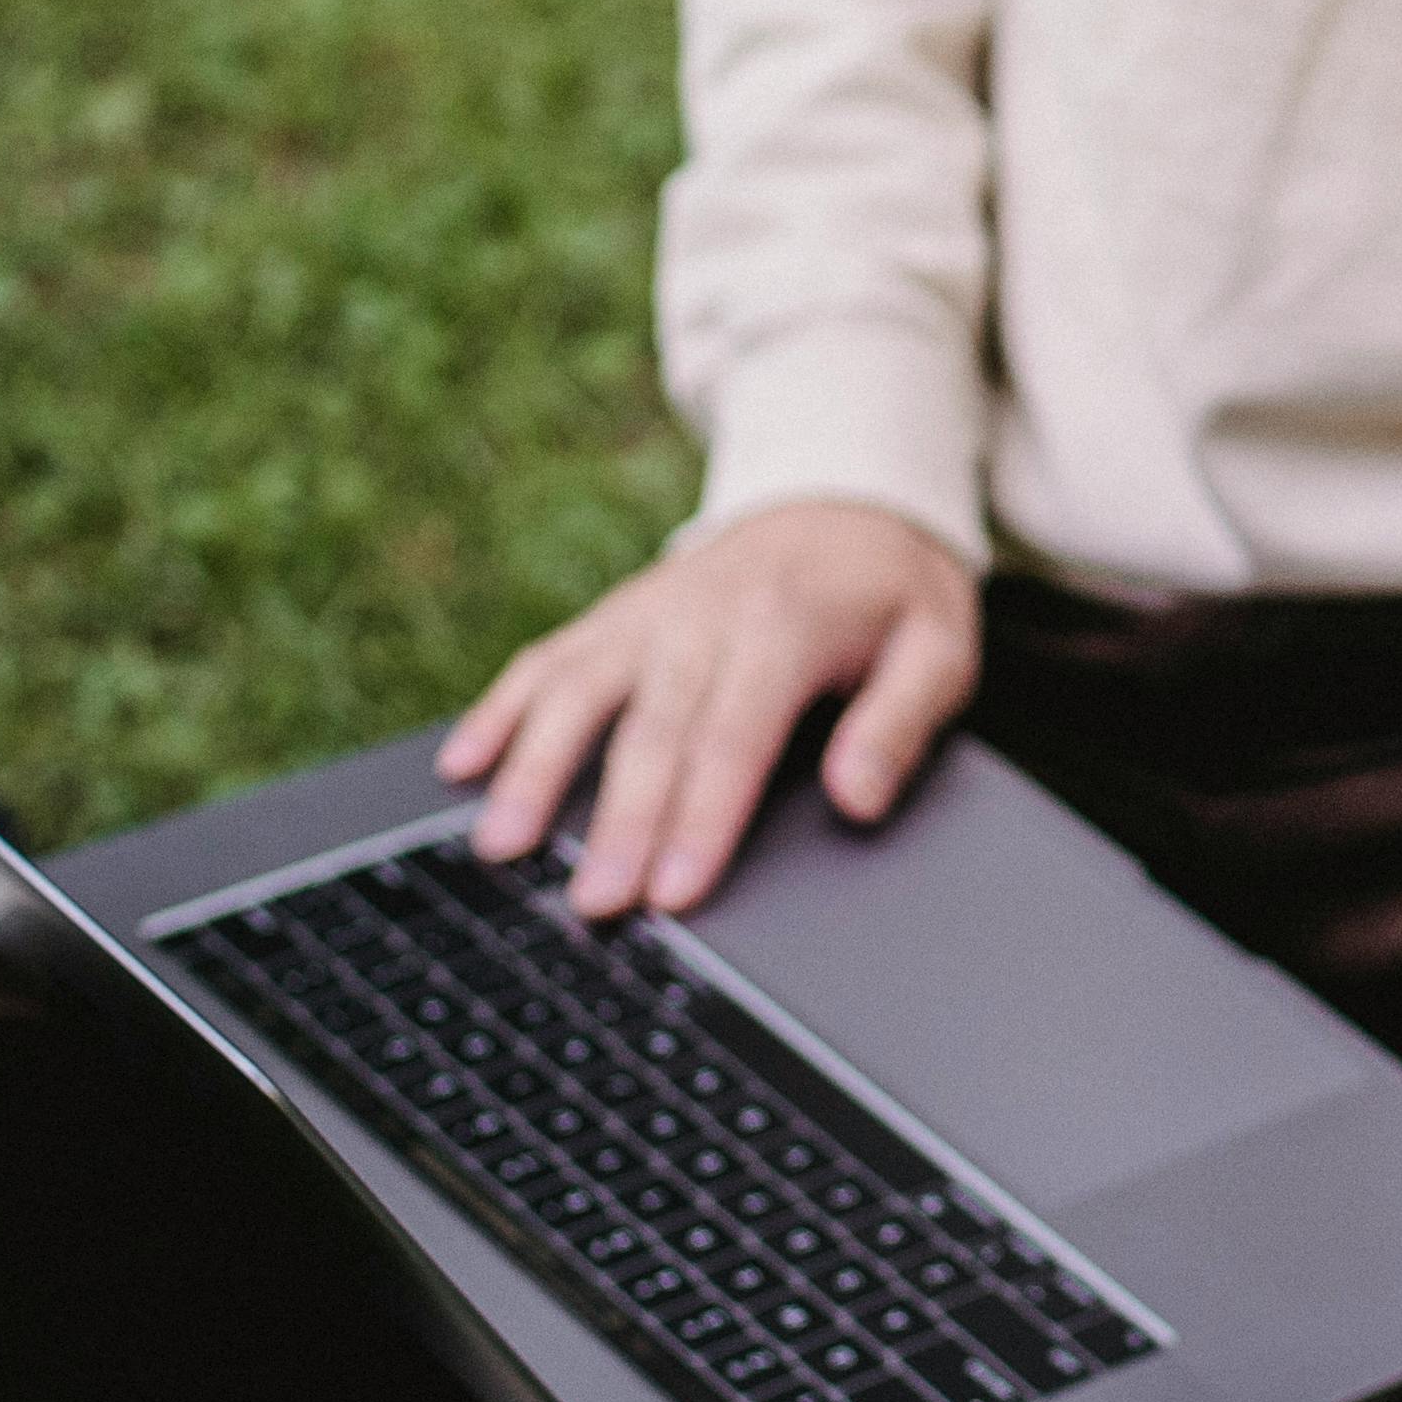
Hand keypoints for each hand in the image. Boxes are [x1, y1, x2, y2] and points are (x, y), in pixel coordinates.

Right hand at [437, 497, 981, 920]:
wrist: (843, 496)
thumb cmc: (893, 593)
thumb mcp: (939, 646)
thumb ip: (901, 722)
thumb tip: (858, 798)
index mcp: (787, 626)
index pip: (736, 735)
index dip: (702, 818)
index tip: (675, 892)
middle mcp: (703, 616)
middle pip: (652, 730)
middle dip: (619, 822)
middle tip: (593, 904)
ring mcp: (648, 612)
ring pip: (578, 692)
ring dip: (535, 769)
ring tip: (501, 847)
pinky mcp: (614, 615)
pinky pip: (547, 660)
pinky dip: (498, 709)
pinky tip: (462, 766)